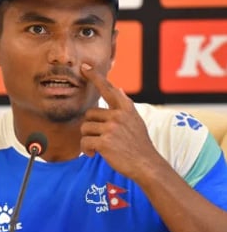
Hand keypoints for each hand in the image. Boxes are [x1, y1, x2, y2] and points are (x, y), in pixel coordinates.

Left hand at [79, 63, 162, 179]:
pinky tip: (94, 154)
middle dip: (90, 127)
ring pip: (85, 128)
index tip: (85, 67)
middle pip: (89, 114)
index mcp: (126, 109)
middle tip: (100, 138)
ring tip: (99, 147)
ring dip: (88, 139)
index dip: (95, 77)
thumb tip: (118, 90)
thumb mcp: (136, 121)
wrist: (147, 165)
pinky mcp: (105, 141)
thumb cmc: (138, 144)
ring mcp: (112, 128)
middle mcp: (119, 115)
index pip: (108, 89)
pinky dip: (86, 149)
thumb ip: (125, 107)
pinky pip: (84, 142)